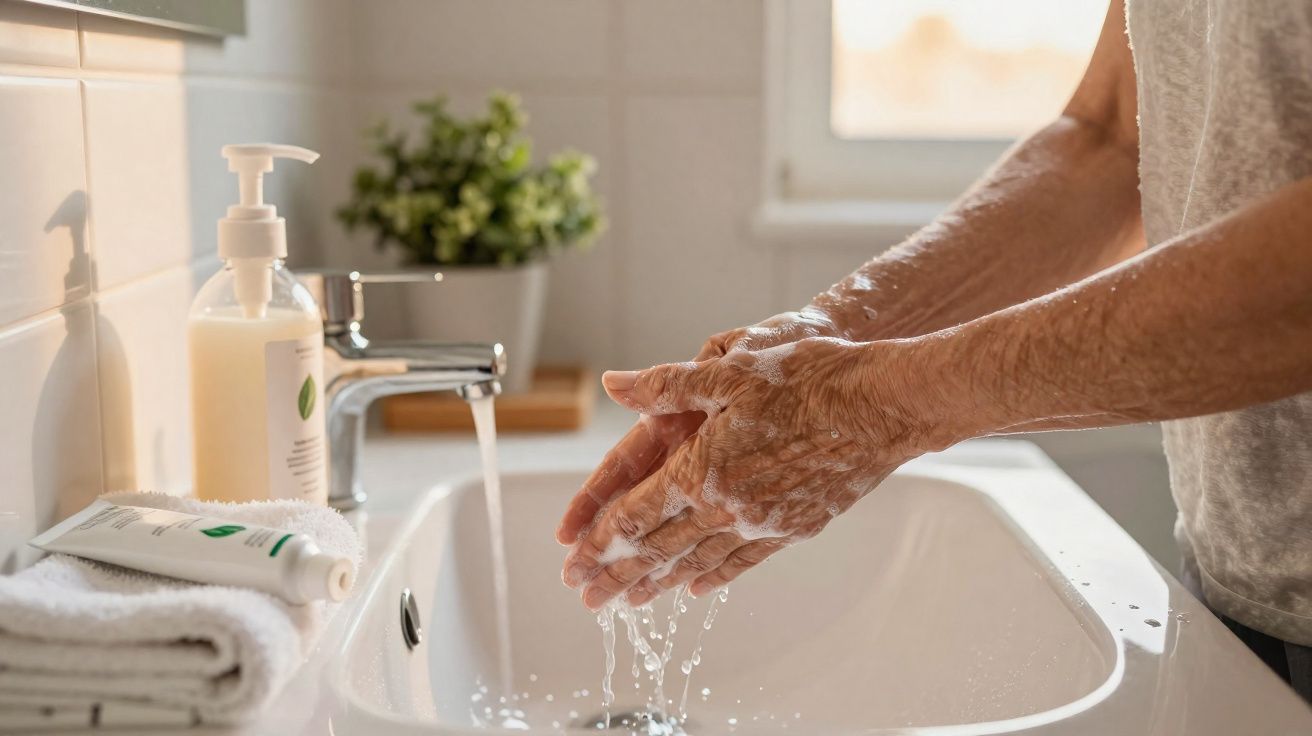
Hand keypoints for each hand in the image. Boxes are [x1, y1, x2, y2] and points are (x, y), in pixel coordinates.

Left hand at [560, 337, 947, 609]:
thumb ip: (665, 386)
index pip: (636, 513)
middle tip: (587, 599)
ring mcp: (762, 523)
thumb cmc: (808, 379)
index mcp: (701, 467)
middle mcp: (726, 506)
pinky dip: (713, 576)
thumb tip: (615, 385)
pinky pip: (743, 561)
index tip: (572, 561)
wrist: (881, 406)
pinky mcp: (794, 527)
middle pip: (658, 548)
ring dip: (657, 583)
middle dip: (617, 574)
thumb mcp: (728, 372)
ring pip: (697, 562)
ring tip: (628, 603)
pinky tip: (695, 587)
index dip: (599, 538)